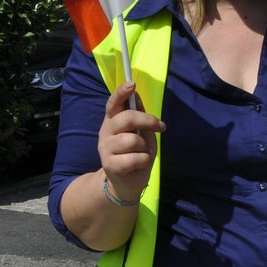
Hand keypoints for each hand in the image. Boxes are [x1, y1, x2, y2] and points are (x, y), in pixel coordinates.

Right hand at [97, 82, 163, 201]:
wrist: (126, 182)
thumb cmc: (136, 154)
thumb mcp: (142, 133)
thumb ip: (139, 117)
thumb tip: (136, 96)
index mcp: (113, 121)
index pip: (113, 103)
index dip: (121, 93)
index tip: (131, 84)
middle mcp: (106, 132)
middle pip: (126, 118)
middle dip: (147, 120)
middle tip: (160, 126)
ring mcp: (105, 149)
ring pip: (132, 140)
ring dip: (144, 147)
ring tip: (142, 153)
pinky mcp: (110, 165)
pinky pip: (134, 158)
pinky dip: (143, 160)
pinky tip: (138, 164)